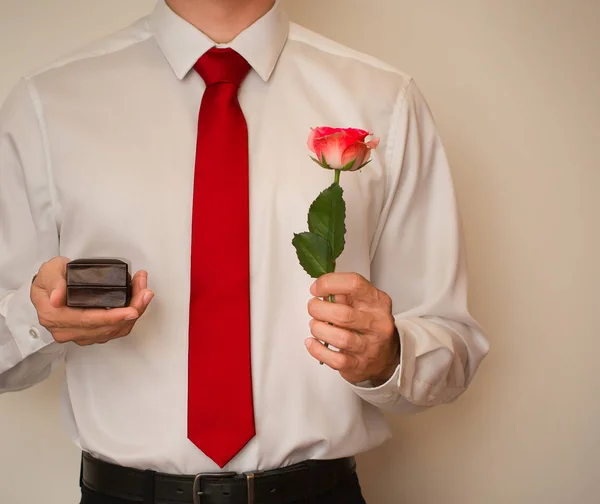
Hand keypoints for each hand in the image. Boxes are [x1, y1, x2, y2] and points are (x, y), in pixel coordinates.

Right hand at [30, 256, 153, 345]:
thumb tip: (58, 298)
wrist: (49, 285)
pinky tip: (138, 303)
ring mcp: (79, 334)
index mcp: (54, 317)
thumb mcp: (49, 271)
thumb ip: (54, 282)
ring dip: (134, 313)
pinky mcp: (90, 334)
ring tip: (144, 293)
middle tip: (145, 294)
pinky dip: (129, 318)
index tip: (131, 311)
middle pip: (106, 327)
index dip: (113, 317)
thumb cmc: (50, 278)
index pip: (89, 321)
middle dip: (132, 310)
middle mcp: (66, 330)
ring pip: (114, 330)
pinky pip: (114, 331)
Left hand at [306, 272, 399, 384]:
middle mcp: (377, 323)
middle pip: (343, 314)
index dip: (329, 283)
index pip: (354, 284)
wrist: (385, 357)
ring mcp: (369, 346)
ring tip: (315, 325)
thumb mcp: (363, 303)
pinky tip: (312, 342)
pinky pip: (335, 359)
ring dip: (319, 329)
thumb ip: (344, 294)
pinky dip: (317, 350)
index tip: (316, 288)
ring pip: (340, 338)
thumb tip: (321, 287)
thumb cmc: (369, 326)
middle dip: (319, 309)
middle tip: (313, 308)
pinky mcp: (359, 365)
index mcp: (378, 302)